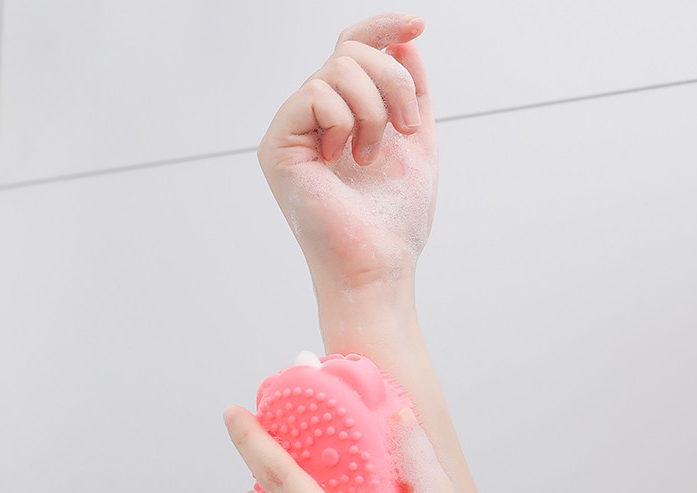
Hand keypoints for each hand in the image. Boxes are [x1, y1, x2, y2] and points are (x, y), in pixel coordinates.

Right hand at [257, 13, 437, 294]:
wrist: (378, 265)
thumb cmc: (394, 221)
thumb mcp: (416, 144)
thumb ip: (411, 93)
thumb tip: (404, 41)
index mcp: (341, 118)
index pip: (352, 51)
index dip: (383, 28)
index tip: (418, 24)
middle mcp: (312, 120)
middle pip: (351, 52)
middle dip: (393, 86)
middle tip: (404, 132)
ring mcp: (291, 132)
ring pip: (337, 68)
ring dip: (374, 109)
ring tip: (371, 156)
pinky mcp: (277, 146)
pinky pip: (316, 94)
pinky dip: (345, 122)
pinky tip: (344, 159)